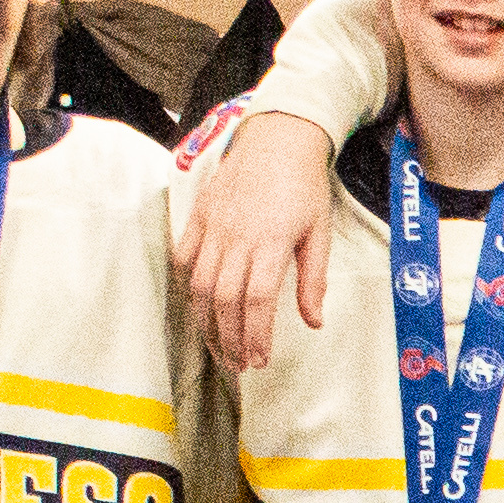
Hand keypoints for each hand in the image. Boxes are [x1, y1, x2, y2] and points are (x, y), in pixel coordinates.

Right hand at [174, 111, 344, 371]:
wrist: (278, 137)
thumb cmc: (304, 186)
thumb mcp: (320, 233)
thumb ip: (313, 280)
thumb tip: (314, 323)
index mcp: (271, 243)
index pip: (258, 301)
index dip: (256, 335)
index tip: (258, 360)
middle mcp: (237, 236)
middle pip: (224, 299)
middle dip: (229, 338)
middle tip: (237, 365)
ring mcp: (214, 225)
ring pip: (199, 283)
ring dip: (206, 321)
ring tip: (218, 346)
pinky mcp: (199, 214)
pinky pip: (183, 254)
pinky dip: (186, 283)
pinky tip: (196, 306)